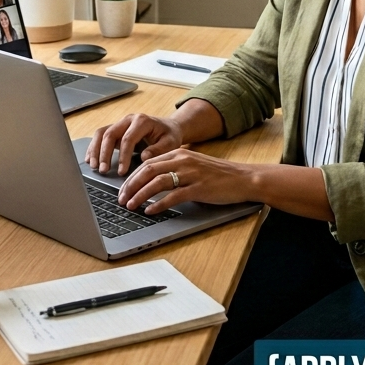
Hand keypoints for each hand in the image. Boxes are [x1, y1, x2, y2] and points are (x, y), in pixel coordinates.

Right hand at [86, 113, 184, 174]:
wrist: (168, 127)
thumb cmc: (169, 135)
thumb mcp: (170, 143)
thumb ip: (158, 150)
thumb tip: (144, 158)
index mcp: (142, 121)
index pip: (128, 138)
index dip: (123, 156)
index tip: (121, 171)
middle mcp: (128, 119)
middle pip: (110, 134)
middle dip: (104, 153)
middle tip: (103, 170)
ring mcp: (120, 123)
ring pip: (102, 133)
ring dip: (95, 150)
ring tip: (94, 166)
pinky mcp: (116, 129)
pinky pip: (100, 136)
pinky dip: (94, 147)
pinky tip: (90, 160)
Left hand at [118, 149, 257, 214]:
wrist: (243, 178)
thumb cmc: (218, 174)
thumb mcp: (193, 165)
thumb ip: (174, 168)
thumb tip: (152, 180)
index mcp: (179, 153)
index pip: (148, 163)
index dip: (132, 176)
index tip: (122, 189)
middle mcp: (183, 160)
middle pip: (148, 170)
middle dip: (131, 185)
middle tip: (121, 198)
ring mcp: (191, 174)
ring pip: (157, 182)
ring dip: (140, 195)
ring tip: (131, 205)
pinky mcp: (198, 188)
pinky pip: (173, 196)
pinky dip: (159, 204)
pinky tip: (150, 211)